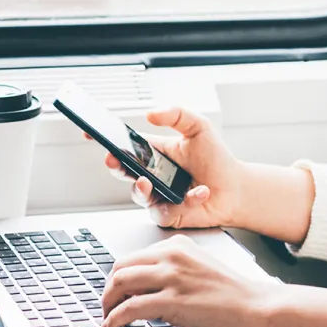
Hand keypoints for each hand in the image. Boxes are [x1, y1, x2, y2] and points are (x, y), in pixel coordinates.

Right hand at [93, 107, 245, 229]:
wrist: (236, 188)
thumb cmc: (216, 158)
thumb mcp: (199, 127)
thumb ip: (177, 114)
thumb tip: (151, 113)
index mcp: (153, 153)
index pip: (125, 146)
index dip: (106, 139)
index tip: (91, 131)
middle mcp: (151, 175)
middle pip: (123, 172)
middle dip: (114, 166)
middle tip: (112, 160)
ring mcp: (157, 196)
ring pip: (138, 195)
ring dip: (141, 189)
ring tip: (147, 181)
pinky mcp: (168, 214)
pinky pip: (166, 211)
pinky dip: (185, 201)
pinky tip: (200, 191)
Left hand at [100, 234, 279, 326]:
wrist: (256, 308)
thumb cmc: (232, 294)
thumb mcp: (199, 269)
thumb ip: (173, 271)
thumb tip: (145, 289)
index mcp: (178, 246)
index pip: (134, 256)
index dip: (119, 276)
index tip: (115, 290)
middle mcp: (172, 256)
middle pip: (121, 265)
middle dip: (108, 287)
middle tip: (107, 303)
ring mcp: (172, 277)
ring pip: (120, 282)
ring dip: (107, 302)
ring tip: (107, 315)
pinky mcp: (172, 301)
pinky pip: (130, 308)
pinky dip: (115, 318)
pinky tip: (113, 326)